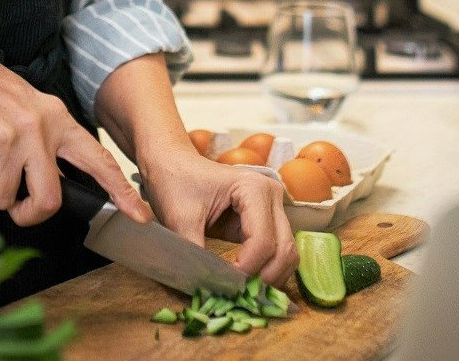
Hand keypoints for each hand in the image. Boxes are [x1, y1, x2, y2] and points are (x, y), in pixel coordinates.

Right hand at [0, 34, 152, 228]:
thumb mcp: (24, 105)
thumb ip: (44, 138)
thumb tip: (52, 184)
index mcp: (55, 117)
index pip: (96, 158)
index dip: (119, 190)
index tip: (140, 215)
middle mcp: (37, 128)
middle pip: (48, 199)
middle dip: (28, 213)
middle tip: (14, 208)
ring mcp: (7, 138)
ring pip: (2, 198)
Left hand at [135, 143, 296, 285]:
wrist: (172, 163)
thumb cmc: (175, 182)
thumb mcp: (180, 219)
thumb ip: (194, 253)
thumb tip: (206, 288)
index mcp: (254, 189)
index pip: (262, 241)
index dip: (246, 270)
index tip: (223, 285)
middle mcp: (272, 195)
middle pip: (284, 249)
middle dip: (264, 278)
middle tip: (237, 295)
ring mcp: (273, 208)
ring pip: (286, 254)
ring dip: (269, 277)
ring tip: (241, 291)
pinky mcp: (266, 220)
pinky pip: (276, 252)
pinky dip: (265, 270)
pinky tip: (244, 282)